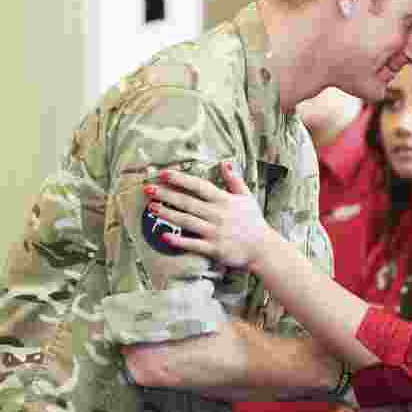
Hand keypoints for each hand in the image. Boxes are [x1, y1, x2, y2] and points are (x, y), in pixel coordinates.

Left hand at [147, 162, 270, 269]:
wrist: (263, 248)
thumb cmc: (254, 222)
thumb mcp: (247, 198)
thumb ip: (234, 180)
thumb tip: (225, 163)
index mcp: (224, 200)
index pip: (199, 186)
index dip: (181, 179)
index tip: (164, 174)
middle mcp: (217, 214)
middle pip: (188, 202)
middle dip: (167, 195)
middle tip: (148, 190)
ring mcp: (215, 231)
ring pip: (187, 220)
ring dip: (168, 214)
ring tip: (152, 208)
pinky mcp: (214, 248)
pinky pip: (193, 243)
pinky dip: (179, 240)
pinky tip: (164, 235)